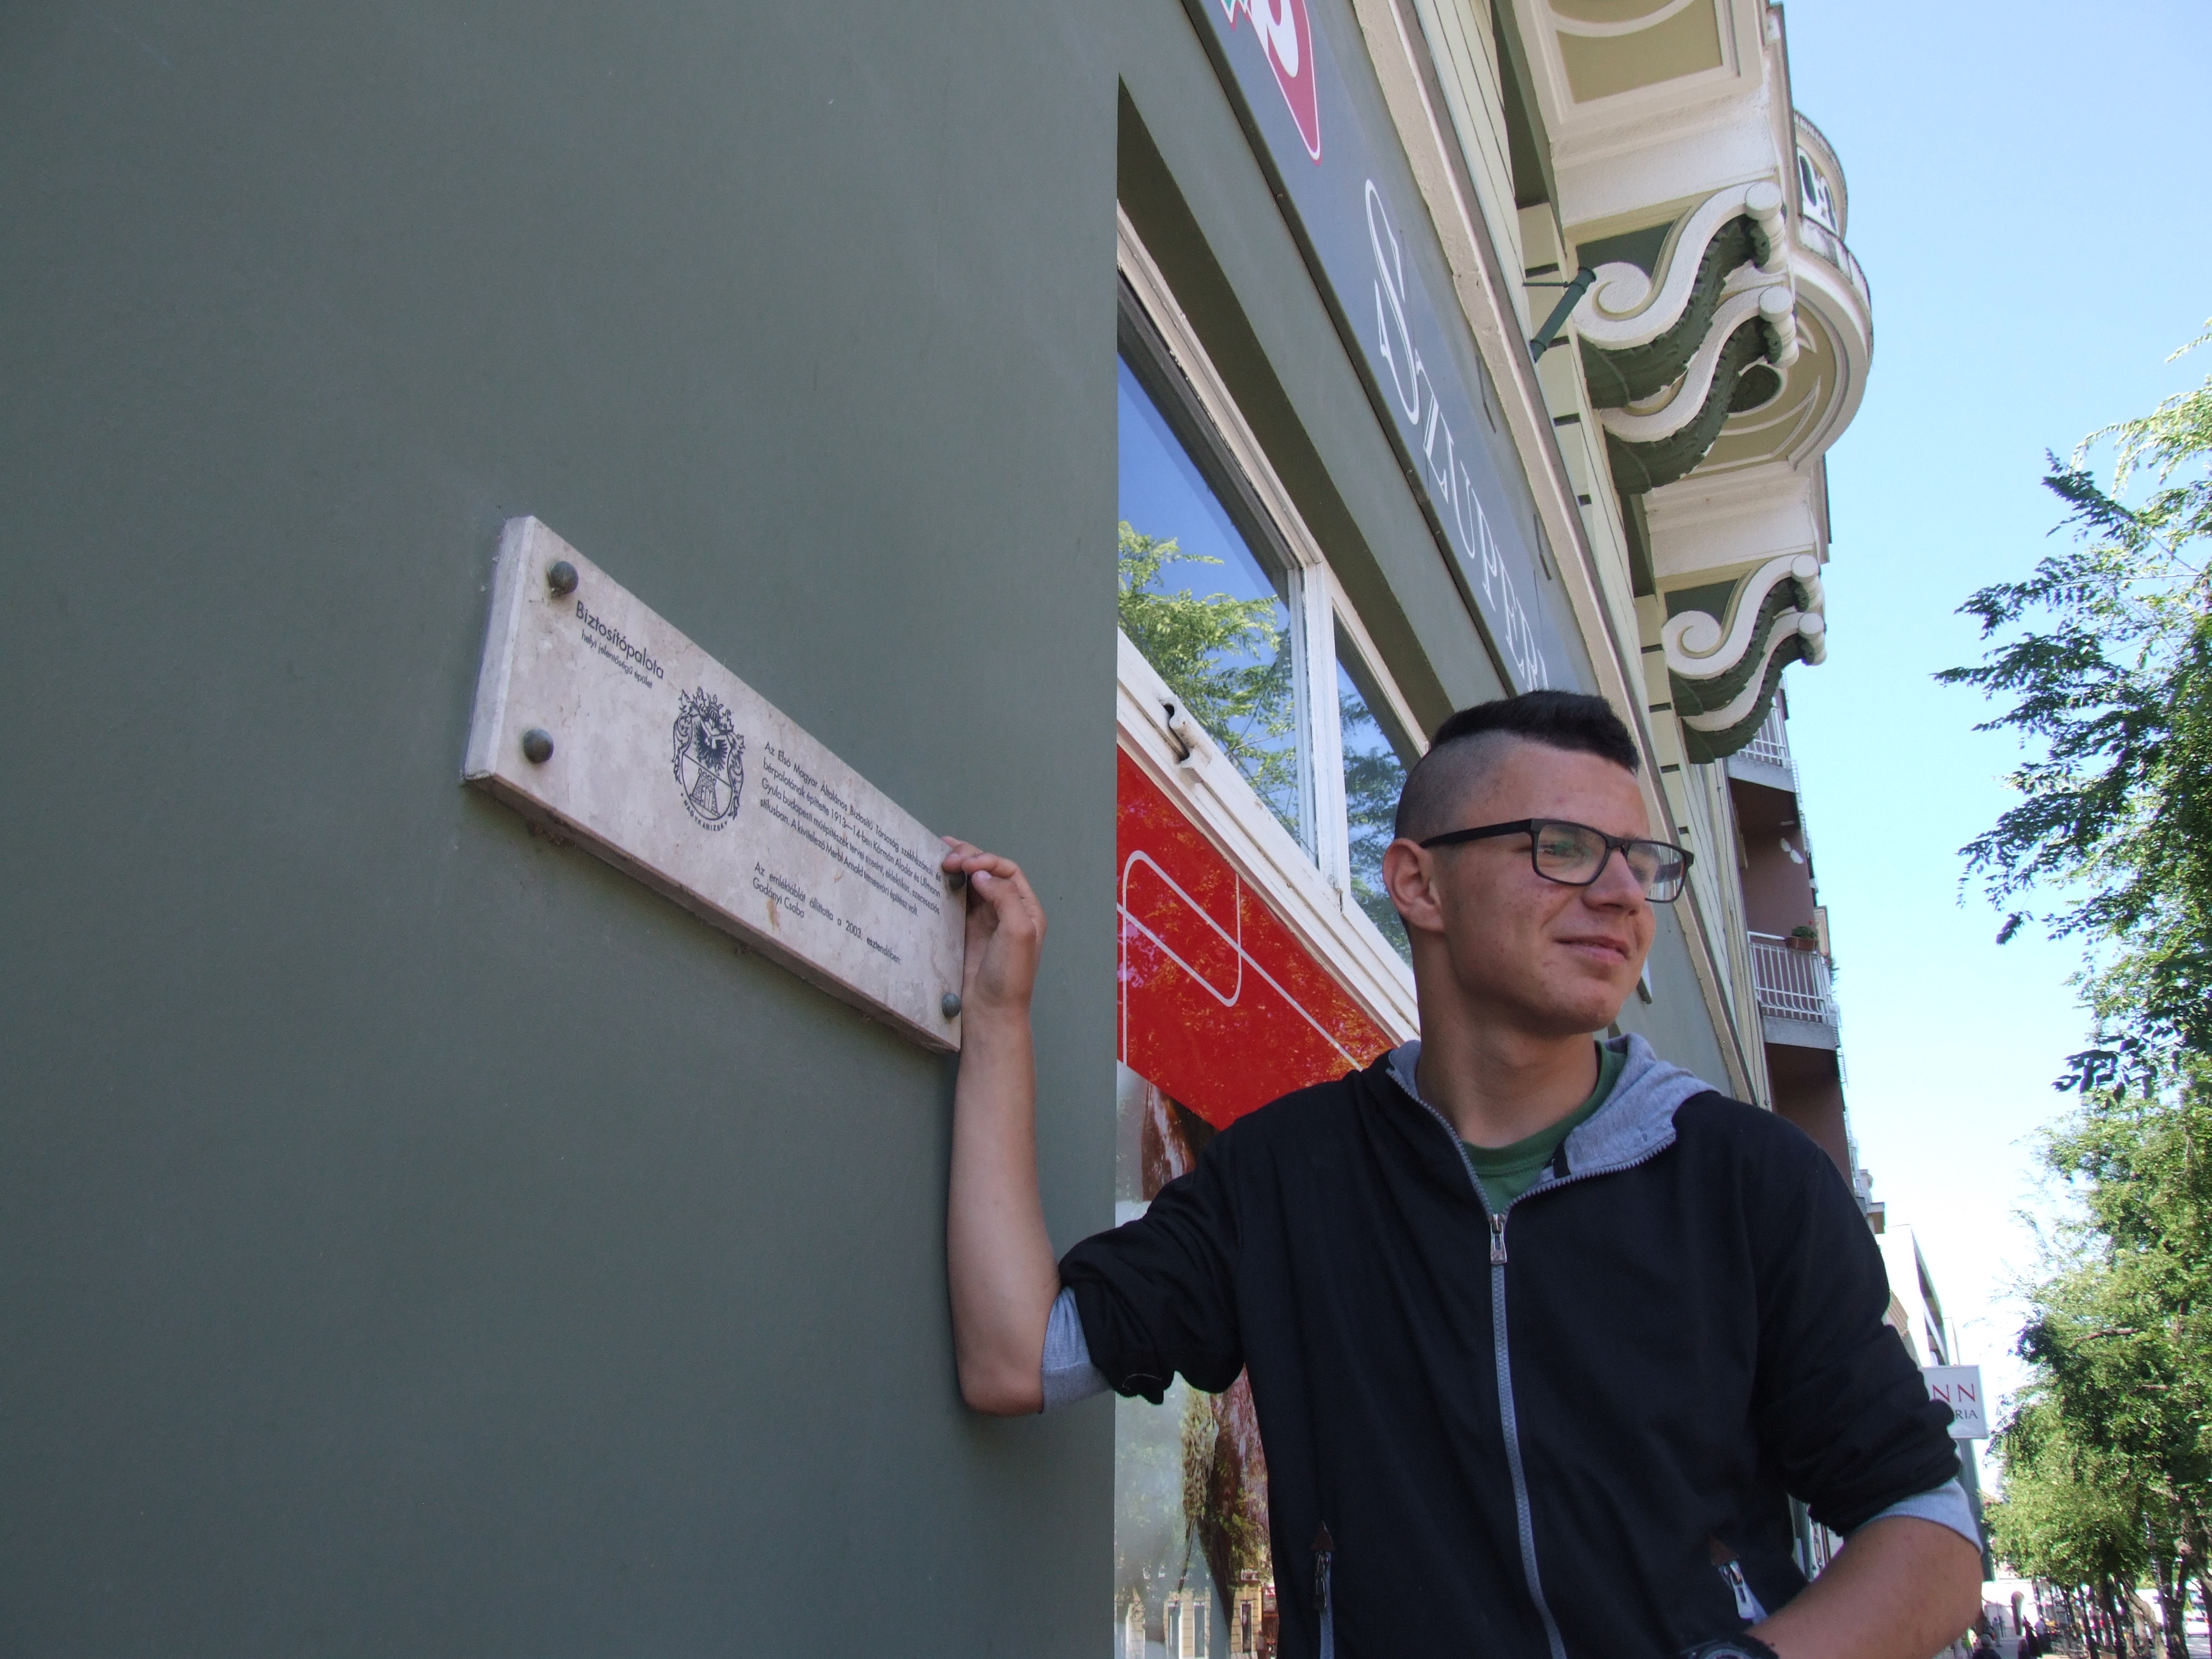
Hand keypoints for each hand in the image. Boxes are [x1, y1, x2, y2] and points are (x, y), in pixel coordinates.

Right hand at [942, 839, 1046, 1018]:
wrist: (990, 1012)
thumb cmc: (1010, 975)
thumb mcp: (1018, 931)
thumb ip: (1004, 897)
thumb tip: (981, 875)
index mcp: (1026, 909)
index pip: (1008, 872)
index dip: (987, 862)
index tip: (966, 865)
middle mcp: (1007, 911)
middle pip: (989, 873)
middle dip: (970, 859)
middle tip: (946, 856)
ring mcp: (985, 921)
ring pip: (972, 885)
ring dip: (958, 868)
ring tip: (939, 856)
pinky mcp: (966, 931)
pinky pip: (957, 901)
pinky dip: (947, 886)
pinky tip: (935, 878)